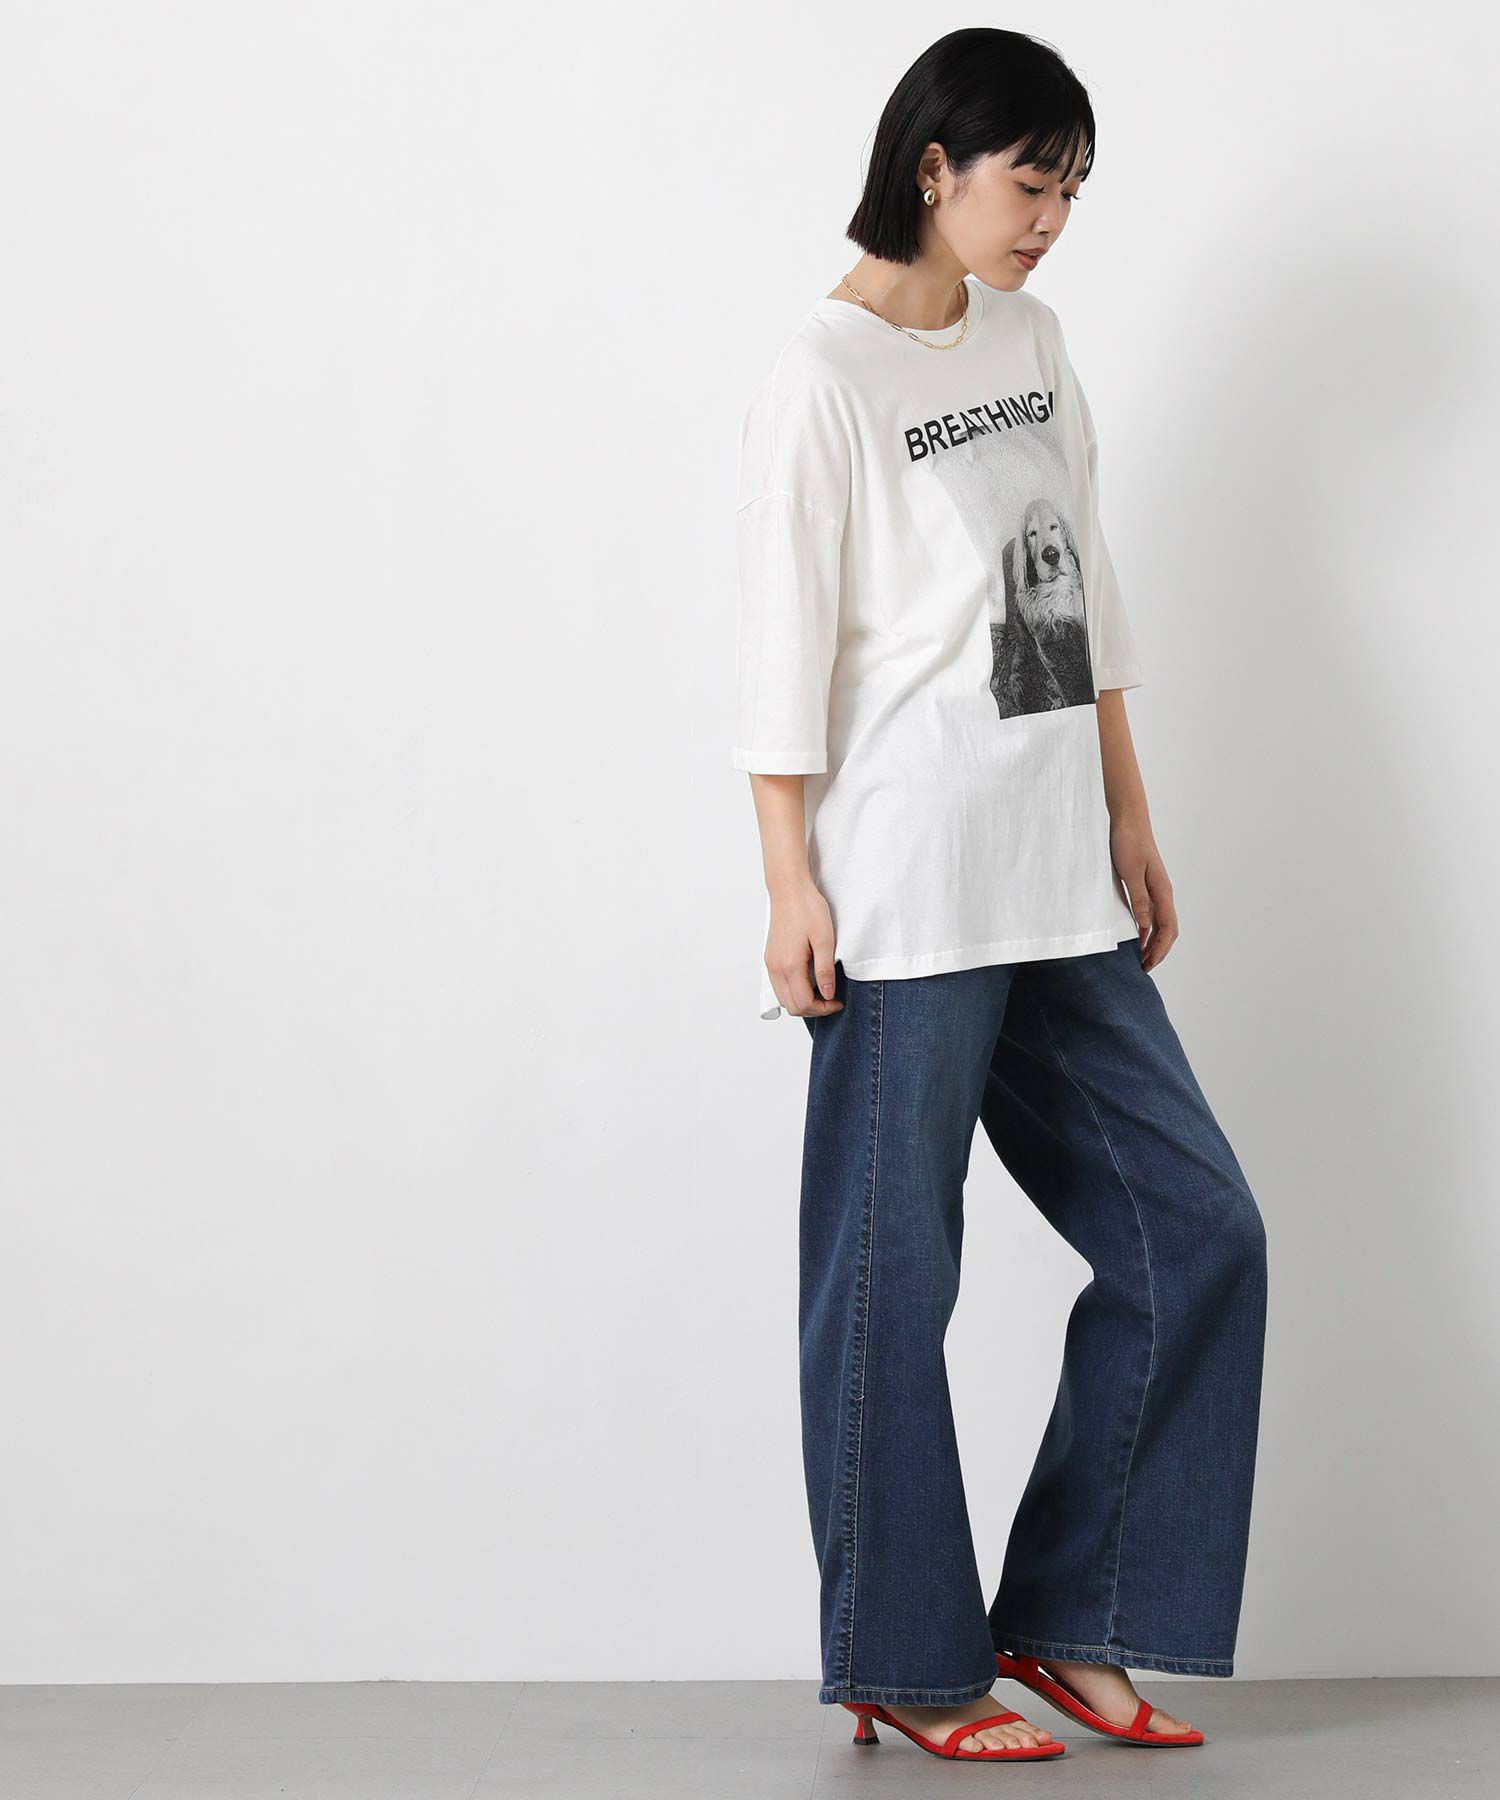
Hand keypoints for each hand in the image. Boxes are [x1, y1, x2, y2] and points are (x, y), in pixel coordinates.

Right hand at [765, 879, 843, 1016]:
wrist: (789, 889)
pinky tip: (808, 981)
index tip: (838, 1001)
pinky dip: (793, 992)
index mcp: (789, 965)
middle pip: (792, 1006)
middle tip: (831, 998)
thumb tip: (827, 994)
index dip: (824, 1008)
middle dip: (814, 1009)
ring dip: (803, 1001)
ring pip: (784, 999)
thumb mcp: (825, 939)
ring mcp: (771, 964)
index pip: (804, 1003)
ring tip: (821, 991)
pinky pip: (779, 986)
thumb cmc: (808, 909)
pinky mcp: (770, 958)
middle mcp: (776, 968)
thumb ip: (825, 970)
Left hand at [1109, 813, 1177, 971]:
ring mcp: (1156, 889)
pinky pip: (1152, 913)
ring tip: (1142, 958)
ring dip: (1154, 942)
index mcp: (1162, 891)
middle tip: (1144, 968)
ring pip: (1161, 923)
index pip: (1167, 928)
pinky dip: (1148, 929)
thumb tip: (1145, 926)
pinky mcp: (1147, 885)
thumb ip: (1139, 899)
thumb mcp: (1130, 873)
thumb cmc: (1128, 843)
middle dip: (1159, 951)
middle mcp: (1163, 893)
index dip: (1159, 949)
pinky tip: (1138, 937)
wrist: (1128, 821)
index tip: (1148, 964)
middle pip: (1168, 930)